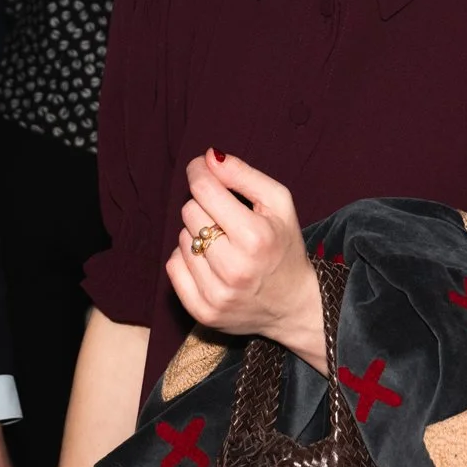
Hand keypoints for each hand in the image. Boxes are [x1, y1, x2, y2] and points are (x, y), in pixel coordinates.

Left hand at [162, 149, 322, 362]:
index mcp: (256, 237)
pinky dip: (187, 259)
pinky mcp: (203, 310)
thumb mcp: (279, 203)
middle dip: (205, 207)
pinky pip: (173, 267)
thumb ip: (244, 175)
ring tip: (222, 245)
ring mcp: (216, 293)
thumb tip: (209, 156)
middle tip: (225, 218)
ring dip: (197, 235)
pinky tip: (209, 263)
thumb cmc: (284, 246)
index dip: (199, 172)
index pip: (204, 190)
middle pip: (190, 212)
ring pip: (182, 239)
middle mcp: (234, 268)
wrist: (293, 305)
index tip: (200, 168)